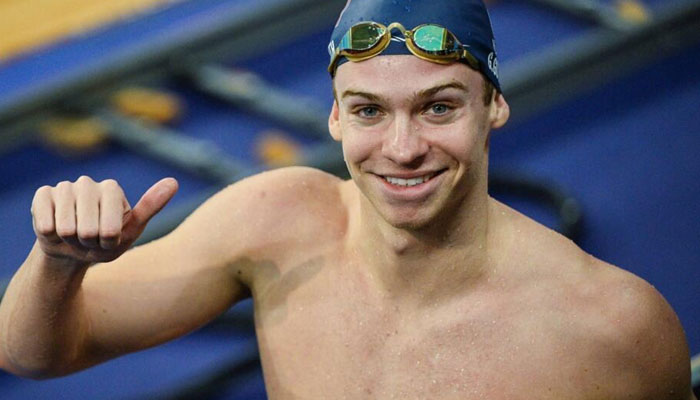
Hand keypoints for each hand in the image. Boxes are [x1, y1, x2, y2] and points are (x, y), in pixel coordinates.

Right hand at [30, 176, 177, 263]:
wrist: (72, 251)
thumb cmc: (106, 242)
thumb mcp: (131, 230)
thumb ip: (150, 206)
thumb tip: (174, 182)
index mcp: (112, 189)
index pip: (110, 224)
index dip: (108, 239)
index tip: (109, 239)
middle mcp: (87, 183)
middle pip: (88, 228)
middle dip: (89, 242)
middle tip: (89, 239)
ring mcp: (64, 187)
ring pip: (66, 227)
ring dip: (70, 241)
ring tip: (74, 236)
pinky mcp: (42, 195)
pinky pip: (45, 224)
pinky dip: (51, 236)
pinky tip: (55, 230)